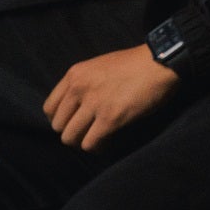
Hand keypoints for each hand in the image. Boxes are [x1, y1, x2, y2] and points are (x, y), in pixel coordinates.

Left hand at [43, 44, 179, 150]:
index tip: (75, 121)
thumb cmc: (136, 64)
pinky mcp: (110, 118)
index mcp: (75, 75)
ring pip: (71, 138)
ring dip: (84, 142)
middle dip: (73, 132)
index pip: (49, 108)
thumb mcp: (100, 65)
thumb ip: (84, 83)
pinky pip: (91, 144)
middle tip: (89, 131)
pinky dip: (98, 147)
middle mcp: (79, 89)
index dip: (61, 119)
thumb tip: (77, 107)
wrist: (161, 61)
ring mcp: (94, 104)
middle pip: (58, 126)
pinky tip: (108, 143)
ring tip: (98, 138)